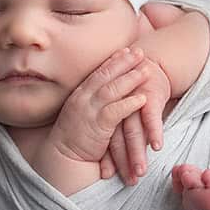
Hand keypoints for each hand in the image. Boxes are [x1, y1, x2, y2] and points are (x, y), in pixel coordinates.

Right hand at [45, 48, 163, 183]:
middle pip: (106, 76)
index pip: (98, 72)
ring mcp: (88, 111)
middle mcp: (83, 99)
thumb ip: (92, 101)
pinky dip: (129, 104)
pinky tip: (143, 99)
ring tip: (146, 71)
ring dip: (130, 79)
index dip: (114, 60)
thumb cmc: (75, 138)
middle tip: (140, 52)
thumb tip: (106, 91)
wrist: (62, 159)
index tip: (127, 50)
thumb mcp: (81, 113)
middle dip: (124, 63)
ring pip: (112, 90)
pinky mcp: (96, 127)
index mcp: (80, 94)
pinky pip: (115, 112)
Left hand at [103, 54, 167, 184]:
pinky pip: (151, 117)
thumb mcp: (118, 111)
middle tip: (128, 181)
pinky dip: (154, 131)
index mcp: (106, 113)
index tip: (106, 176)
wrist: (147, 64)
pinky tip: (157, 146)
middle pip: (117, 140)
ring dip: (138, 153)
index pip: (105, 140)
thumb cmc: (132, 93)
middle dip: (122, 162)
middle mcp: (116, 109)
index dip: (106, 158)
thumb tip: (103, 157)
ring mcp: (132, 103)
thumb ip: (114, 132)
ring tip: (141, 172)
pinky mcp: (149, 98)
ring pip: (134, 132)